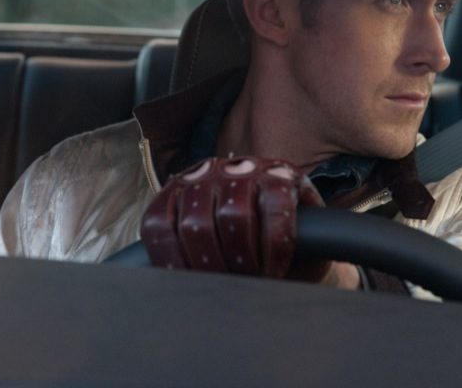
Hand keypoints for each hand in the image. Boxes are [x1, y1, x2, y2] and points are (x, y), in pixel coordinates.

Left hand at [141, 156, 325, 278]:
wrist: (302, 225)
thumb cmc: (248, 241)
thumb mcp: (210, 244)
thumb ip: (187, 258)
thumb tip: (171, 292)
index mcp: (181, 189)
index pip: (160, 224)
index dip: (171, 261)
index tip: (189, 287)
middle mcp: (209, 172)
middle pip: (195, 224)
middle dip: (211, 266)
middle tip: (228, 287)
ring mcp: (246, 169)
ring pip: (233, 216)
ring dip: (243, 258)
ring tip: (253, 278)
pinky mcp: (281, 174)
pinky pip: (275, 212)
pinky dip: (274, 249)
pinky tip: (275, 268)